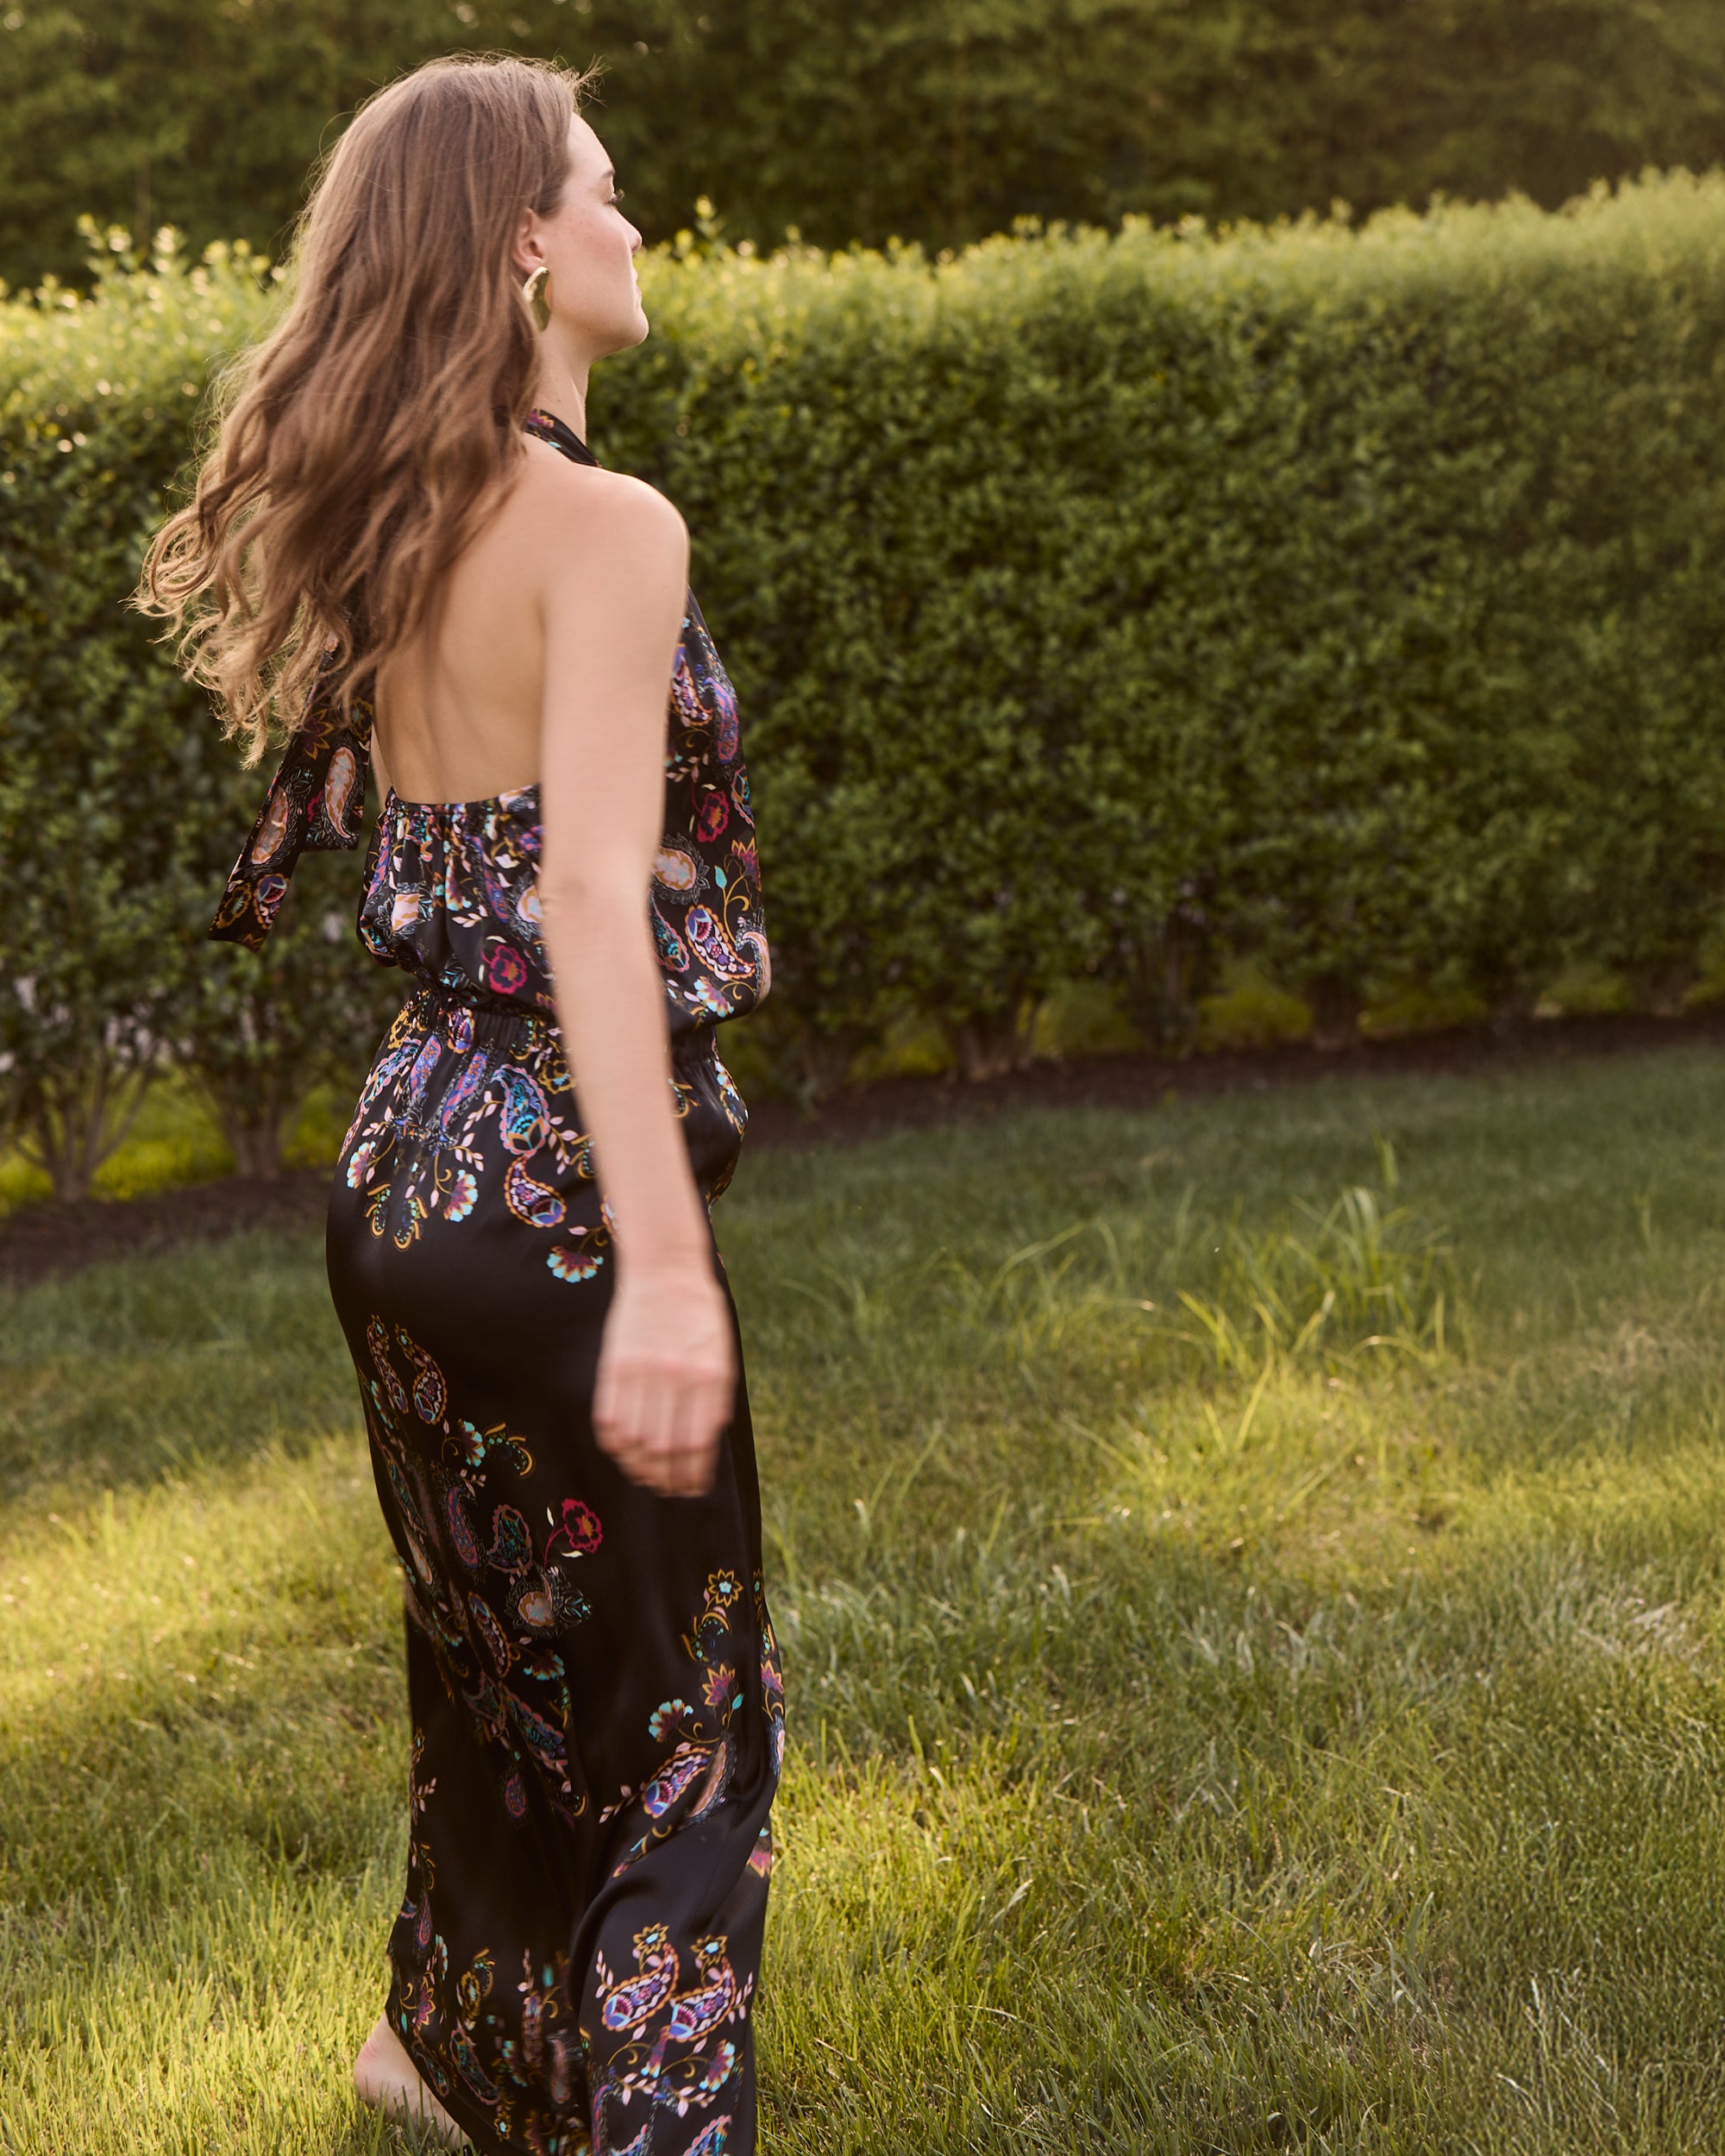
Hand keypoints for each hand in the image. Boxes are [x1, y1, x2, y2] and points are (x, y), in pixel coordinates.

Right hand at [592, 1258, 735, 1496]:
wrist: (665, 1271)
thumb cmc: (700, 1316)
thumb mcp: (722, 1355)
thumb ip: (715, 1400)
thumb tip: (703, 1448)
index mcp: (711, 1377)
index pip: (698, 1445)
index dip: (693, 1476)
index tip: (692, 1489)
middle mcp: (676, 1377)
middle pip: (665, 1449)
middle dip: (667, 1479)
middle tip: (669, 1489)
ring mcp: (642, 1371)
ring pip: (634, 1441)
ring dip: (640, 1468)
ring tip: (647, 1477)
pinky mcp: (614, 1365)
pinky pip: (608, 1418)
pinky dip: (615, 1444)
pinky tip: (624, 1452)